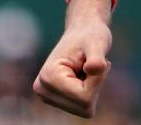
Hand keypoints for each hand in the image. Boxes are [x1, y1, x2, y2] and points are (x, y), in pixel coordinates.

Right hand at [33, 0, 112, 117]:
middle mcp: (42, 90)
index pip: (84, 99)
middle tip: (91, 66)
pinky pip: (82, 107)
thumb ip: (97, 58)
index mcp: (48, 77)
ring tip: (86, 70)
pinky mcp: (54, 100)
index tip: (95, 61)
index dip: (98, 81)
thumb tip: (95, 68)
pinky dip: (88, 92)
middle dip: (94, 87)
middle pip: (84, 108)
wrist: (83, 31)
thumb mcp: (98, 43)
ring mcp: (46, 97)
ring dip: (92, 89)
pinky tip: (82, 76)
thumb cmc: (91, 35)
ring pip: (84, 109)